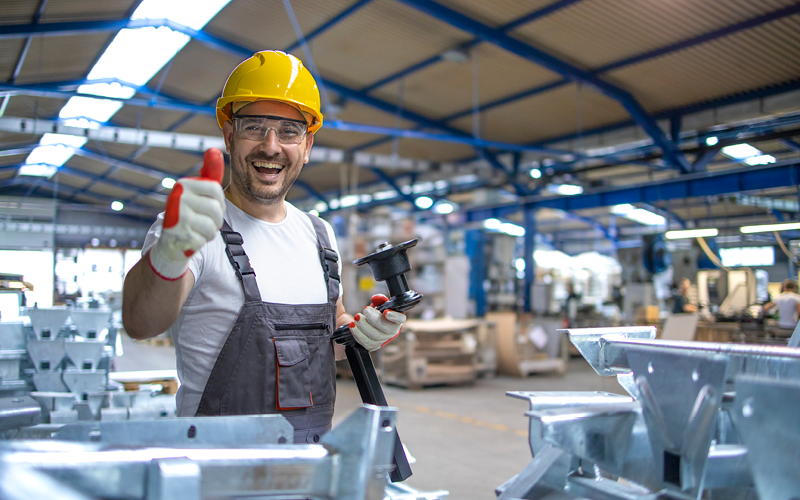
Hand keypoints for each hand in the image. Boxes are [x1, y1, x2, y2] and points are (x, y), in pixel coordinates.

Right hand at [148, 149, 224, 279]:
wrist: (170, 243)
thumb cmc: (190, 214)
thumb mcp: (198, 192)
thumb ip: (209, 174)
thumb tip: (214, 150)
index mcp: (184, 184)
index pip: (216, 190)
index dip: (220, 203)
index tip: (212, 207)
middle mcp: (177, 197)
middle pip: (216, 209)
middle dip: (216, 220)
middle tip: (205, 222)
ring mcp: (177, 216)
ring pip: (211, 226)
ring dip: (209, 232)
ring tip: (198, 230)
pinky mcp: (178, 235)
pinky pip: (203, 239)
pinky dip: (200, 242)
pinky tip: (190, 239)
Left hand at [350, 294, 405, 351]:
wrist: (367, 324)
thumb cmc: (376, 313)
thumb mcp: (379, 304)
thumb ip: (379, 300)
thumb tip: (376, 298)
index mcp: (396, 319)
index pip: (400, 318)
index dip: (394, 316)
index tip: (385, 312)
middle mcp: (392, 331)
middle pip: (386, 328)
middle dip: (373, 318)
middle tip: (365, 309)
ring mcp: (383, 340)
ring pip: (374, 336)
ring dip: (363, 325)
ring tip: (357, 317)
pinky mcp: (373, 346)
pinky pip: (365, 342)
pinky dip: (357, 333)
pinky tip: (352, 326)